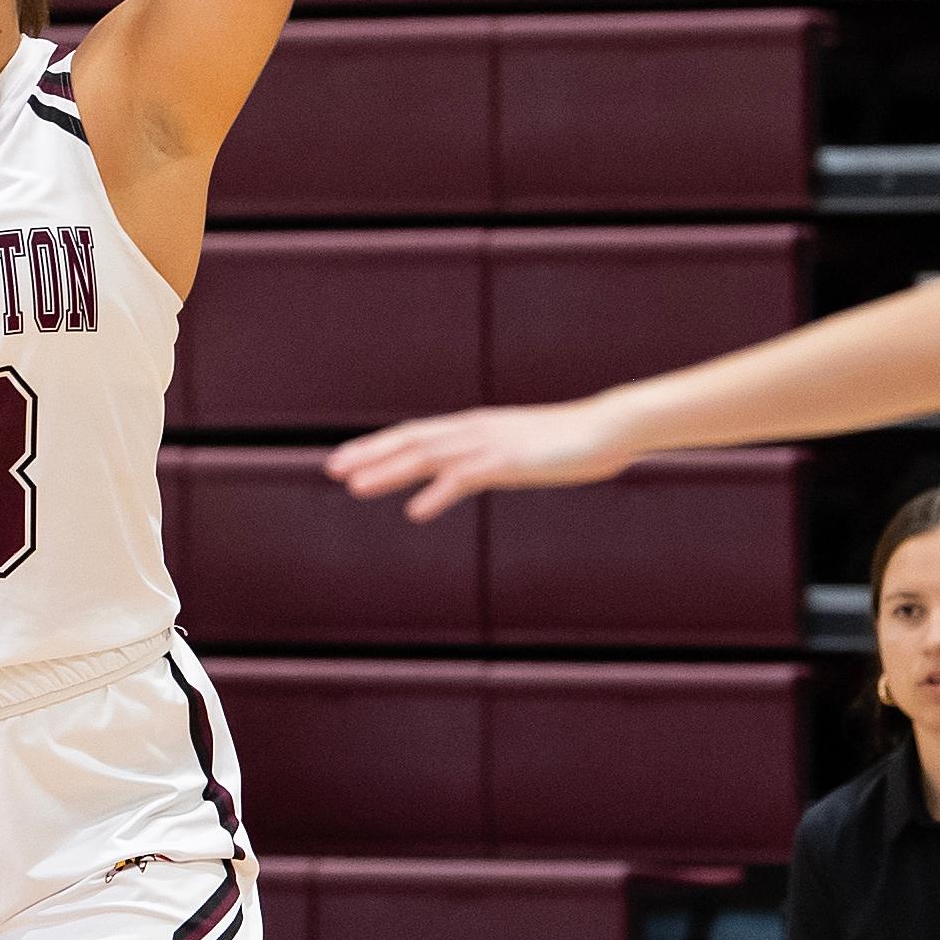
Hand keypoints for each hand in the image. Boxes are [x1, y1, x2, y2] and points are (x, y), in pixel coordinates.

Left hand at [328, 399, 633, 522]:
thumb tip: (475, 472)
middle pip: (411, 439)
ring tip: (355, 487)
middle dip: (369, 454)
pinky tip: (416, 512)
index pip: (417, 434)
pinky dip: (437, 493)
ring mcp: (490, 444)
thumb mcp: (522, 450)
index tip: (347, 459)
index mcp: (475, 427)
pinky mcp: (509, 462)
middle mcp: (475, 429)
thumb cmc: (570, 442)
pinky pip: (465, 478)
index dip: (379, 446)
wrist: (608, 428)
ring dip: (388, 471)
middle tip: (330, 468)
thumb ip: (494, 460)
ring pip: (427, 456)